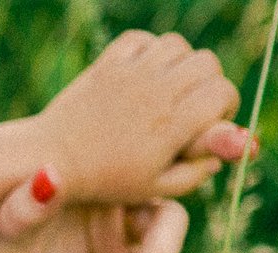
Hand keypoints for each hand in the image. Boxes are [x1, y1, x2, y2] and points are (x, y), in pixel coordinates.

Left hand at [0, 173, 189, 252]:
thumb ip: (26, 212)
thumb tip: (51, 172)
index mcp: (73, 188)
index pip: (129, 166)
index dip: (158, 173)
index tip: (159, 198)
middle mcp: (97, 214)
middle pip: (160, 206)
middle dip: (163, 240)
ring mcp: (110, 250)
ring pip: (165, 243)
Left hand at [29, 31, 249, 204]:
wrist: (49, 161)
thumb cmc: (104, 181)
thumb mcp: (155, 187)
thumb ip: (196, 171)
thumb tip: (227, 153)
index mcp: (172, 125)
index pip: (223, 92)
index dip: (226, 105)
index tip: (211, 121)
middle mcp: (156, 93)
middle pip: (207, 63)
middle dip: (208, 81)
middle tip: (191, 103)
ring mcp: (130, 74)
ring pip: (177, 45)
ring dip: (179, 63)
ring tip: (167, 87)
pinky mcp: (107, 64)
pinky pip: (141, 39)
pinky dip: (148, 50)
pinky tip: (141, 73)